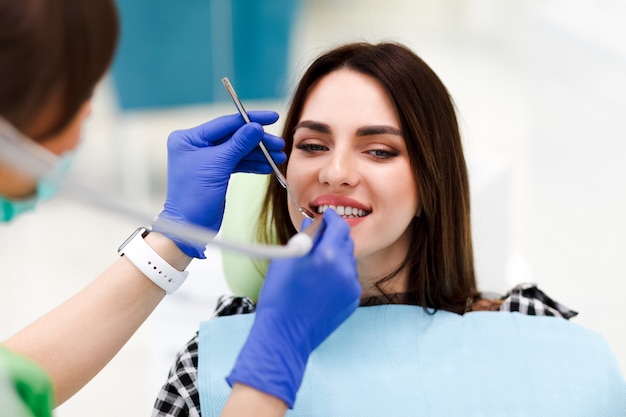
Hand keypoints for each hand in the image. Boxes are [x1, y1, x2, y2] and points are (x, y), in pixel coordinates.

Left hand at [154, 111, 284, 257]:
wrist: (191, 225)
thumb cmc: (194, 196)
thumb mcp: (218, 165)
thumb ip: (239, 144)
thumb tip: (256, 127)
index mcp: (189, 138)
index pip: (225, 123)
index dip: (250, 120)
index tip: (271, 117)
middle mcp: (197, 146)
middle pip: (234, 137)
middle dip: (258, 141)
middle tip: (278, 144)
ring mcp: (207, 159)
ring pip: (239, 151)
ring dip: (259, 154)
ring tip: (278, 157)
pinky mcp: (216, 172)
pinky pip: (238, 163)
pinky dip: (253, 164)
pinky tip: (268, 166)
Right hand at [227, 209, 360, 407]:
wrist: (285, 334)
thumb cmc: (280, 295)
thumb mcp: (287, 259)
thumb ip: (305, 238)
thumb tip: (312, 224)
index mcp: (328, 255)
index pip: (338, 226)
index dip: (331, 218)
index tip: (324, 217)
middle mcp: (345, 269)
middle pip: (346, 242)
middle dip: (334, 237)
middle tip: (318, 239)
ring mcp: (351, 286)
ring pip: (348, 261)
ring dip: (336, 257)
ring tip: (316, 267)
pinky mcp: (353, 300)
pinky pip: (348, 279)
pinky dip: (338, 275)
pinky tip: (321, 284)